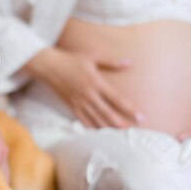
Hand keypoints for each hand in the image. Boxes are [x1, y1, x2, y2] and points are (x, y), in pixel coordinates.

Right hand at [24, 47, 142, 127]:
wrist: (50, 66)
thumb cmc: (72, 59)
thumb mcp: (93, 56)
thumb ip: (112, 61)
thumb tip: (130, 62)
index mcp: (96, 82)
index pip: (117, 99)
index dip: (130, 109)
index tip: (140, 116)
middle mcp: (89, 95)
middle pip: (108, 113)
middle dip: (121, 123)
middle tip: (133, 130)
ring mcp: (79, 102)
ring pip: (96, 119)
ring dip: (108, 127)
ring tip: (119, 133)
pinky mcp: (71, 106)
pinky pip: (83, 120)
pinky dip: (92, 127)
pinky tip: (99, 132)